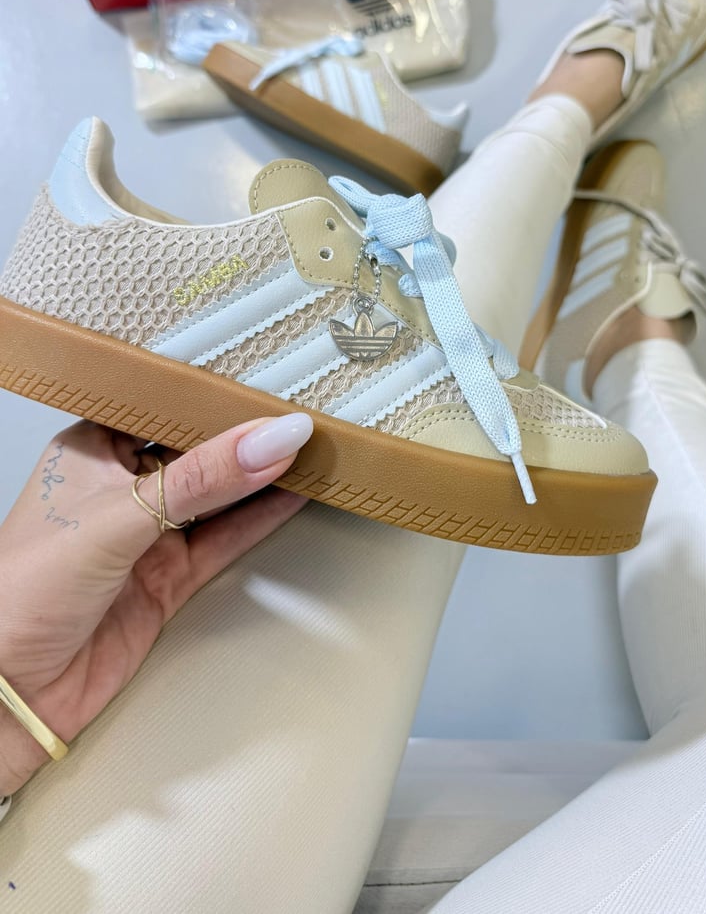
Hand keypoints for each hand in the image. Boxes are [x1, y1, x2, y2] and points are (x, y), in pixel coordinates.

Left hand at [0, 413, 312, 794]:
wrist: (10, 695)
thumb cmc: (20, 593)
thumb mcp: (119, 516)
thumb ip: (203, 479)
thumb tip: (271, 437)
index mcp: (90, 451)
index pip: (161, 407)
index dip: (209, 392)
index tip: (262, 375)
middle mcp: (120, 489)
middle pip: (196, 450)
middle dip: (244, 432)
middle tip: (298, 407)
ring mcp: (147, 536)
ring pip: (218, 496)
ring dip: (261, 475)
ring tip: (312, 445)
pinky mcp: (168, 580)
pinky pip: (225, 540)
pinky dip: (262, 519)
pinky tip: (294, 494)